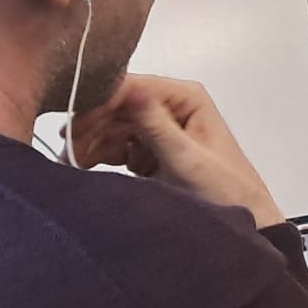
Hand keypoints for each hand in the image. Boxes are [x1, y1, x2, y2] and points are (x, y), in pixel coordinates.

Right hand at [69, 76, 284, 227]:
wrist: (242, 220)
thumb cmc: (224, 188)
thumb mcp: (187, 158)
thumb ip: (157, 126)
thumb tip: (130, 90)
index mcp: (186, 97)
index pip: (133, 87)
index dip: (101, 101)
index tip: (75, 124)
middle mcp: (170, 105)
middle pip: (118, 106)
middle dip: (91, 125)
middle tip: (66, 147)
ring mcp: (159, 127)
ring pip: (112, 126)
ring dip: (90, 141)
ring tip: (68, 161)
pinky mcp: (149, 150)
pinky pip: (116, 145)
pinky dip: (97, 154)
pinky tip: (80, 166)